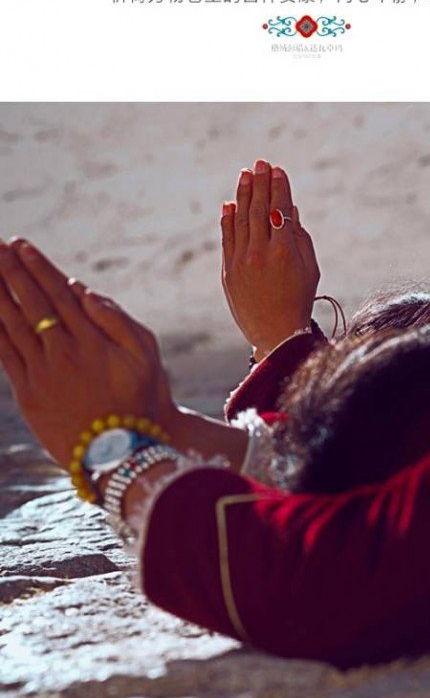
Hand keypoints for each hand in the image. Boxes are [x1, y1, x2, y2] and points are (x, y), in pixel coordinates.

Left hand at [0, 240, 175, 469]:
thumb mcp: (146, 356)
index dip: (38, 268)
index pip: (58, 293)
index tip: (22, 245)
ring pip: (11, 324)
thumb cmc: (141, 401)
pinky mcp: (27, 393)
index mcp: (91, 338)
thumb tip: (84, 291)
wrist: (123, 452)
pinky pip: (4, 353)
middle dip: (10, 272)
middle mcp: (62, 351)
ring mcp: (41, 372)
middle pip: (30, 302)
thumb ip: (118, 319)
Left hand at [221, 160, 319, 359]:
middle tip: (260, 163)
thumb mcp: (310, 270)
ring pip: (241, 220)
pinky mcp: (229, 271)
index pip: (280, 209)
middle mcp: (261, 253)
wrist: (276, 334)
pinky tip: (229, 204)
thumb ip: (300, 238)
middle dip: (260, 183)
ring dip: (243, 195)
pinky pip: (227, 238)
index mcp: (286, 251)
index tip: (278, 170)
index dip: (279, 187)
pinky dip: (228, 219)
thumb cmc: (299, 300)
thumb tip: (290, 209)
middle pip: (259, 209)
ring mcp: (242, 261)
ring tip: (246, 175)